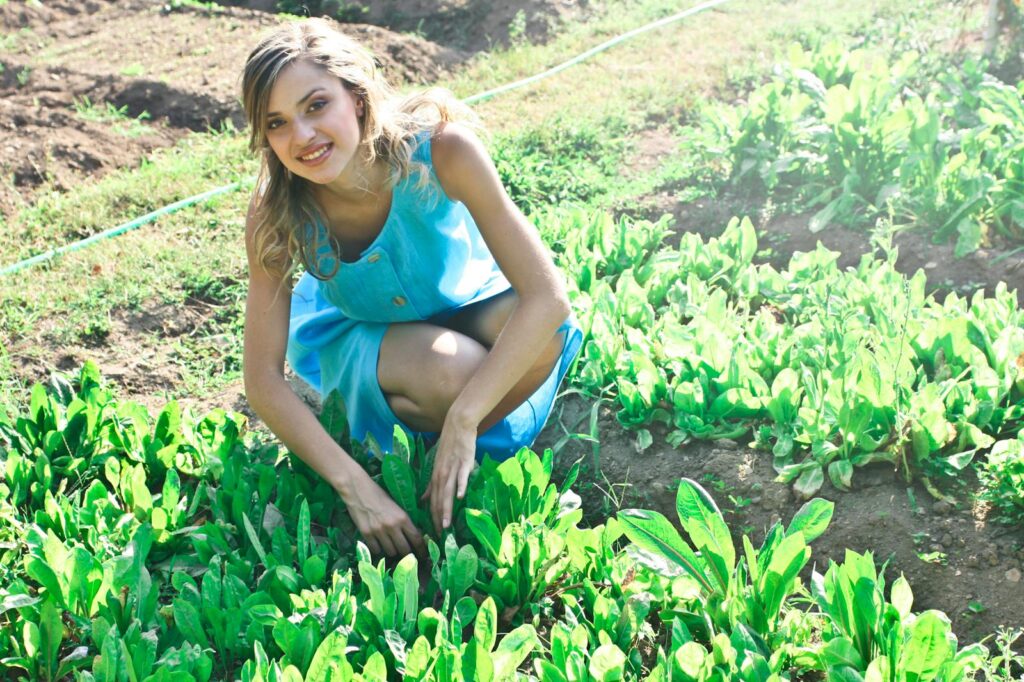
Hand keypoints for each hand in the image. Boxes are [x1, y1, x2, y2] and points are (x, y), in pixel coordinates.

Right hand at [344, 474, 425, 558]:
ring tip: (391, 546)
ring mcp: (378, 531)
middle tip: (407, 553)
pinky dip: (379, 549)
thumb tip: (414, 534)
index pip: (416, 538)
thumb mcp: (396, 505)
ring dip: (393, 551)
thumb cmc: (379, 494)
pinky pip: (376, 550)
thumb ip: (404, 520)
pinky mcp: (366, 534)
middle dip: (407, 553)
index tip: (422, 554)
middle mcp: (392, 526)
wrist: (357, 489)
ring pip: (391, 552)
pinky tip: (379, 544)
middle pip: (404, 549)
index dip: (421, 549)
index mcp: (402, 517)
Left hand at [422, 417, 476, 533]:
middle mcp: (441, 475)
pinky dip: (460, 487)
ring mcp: (452, 469)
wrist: (457, 426)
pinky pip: (461, 477)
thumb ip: (432, 484)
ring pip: (447, 492)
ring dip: (446, 509)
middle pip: (438, 501)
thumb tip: (423, 500)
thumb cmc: (449, 447)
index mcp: (436, 478)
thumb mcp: (438, 466)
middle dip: (438, 519)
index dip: (433, 519)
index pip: (433, 502)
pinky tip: (460, 498)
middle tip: (439, 537)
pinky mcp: (463, 463)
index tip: (434, 534)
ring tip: (446, 525)